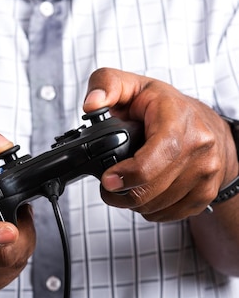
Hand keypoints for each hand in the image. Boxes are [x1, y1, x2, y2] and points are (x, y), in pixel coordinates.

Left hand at [83, 68, 238, 221]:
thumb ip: (105, 85)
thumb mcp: (130, 84)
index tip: (108, 179)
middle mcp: (199, 145)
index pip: (161, 152)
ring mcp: (206, 171)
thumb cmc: (162, 104)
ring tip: (124, 185)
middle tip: (107, 185)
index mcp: (178, 118)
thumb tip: (91, 105)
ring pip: (160, 204)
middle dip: (121, 192)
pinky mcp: (206, 192)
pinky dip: (150, 209)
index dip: (131, 172)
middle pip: (155, 187)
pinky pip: (171, 214)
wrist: (201, 121)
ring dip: (134, 202)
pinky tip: (143, 192)